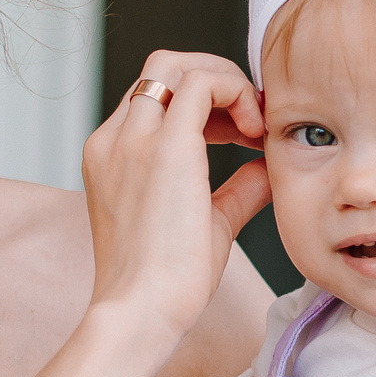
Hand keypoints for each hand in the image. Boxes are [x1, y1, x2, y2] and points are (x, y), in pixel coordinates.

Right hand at [83, 51, 272, 337]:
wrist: (141, 313)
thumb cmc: (166, 285)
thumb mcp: (206, 225)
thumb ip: (234, 192)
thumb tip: (264, 169)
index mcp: (112, 155)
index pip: (155, 96)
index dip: (206, 102)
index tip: (242, 131)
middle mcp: (115, 139)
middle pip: (162, 67)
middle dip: (214, 79)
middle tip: (252, 119)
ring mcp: (134, 139)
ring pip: (176, 63)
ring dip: (224, 81)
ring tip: (255, 124)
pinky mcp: (164, 147)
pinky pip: (201, 84)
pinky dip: (235, 92)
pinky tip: (255, 131)